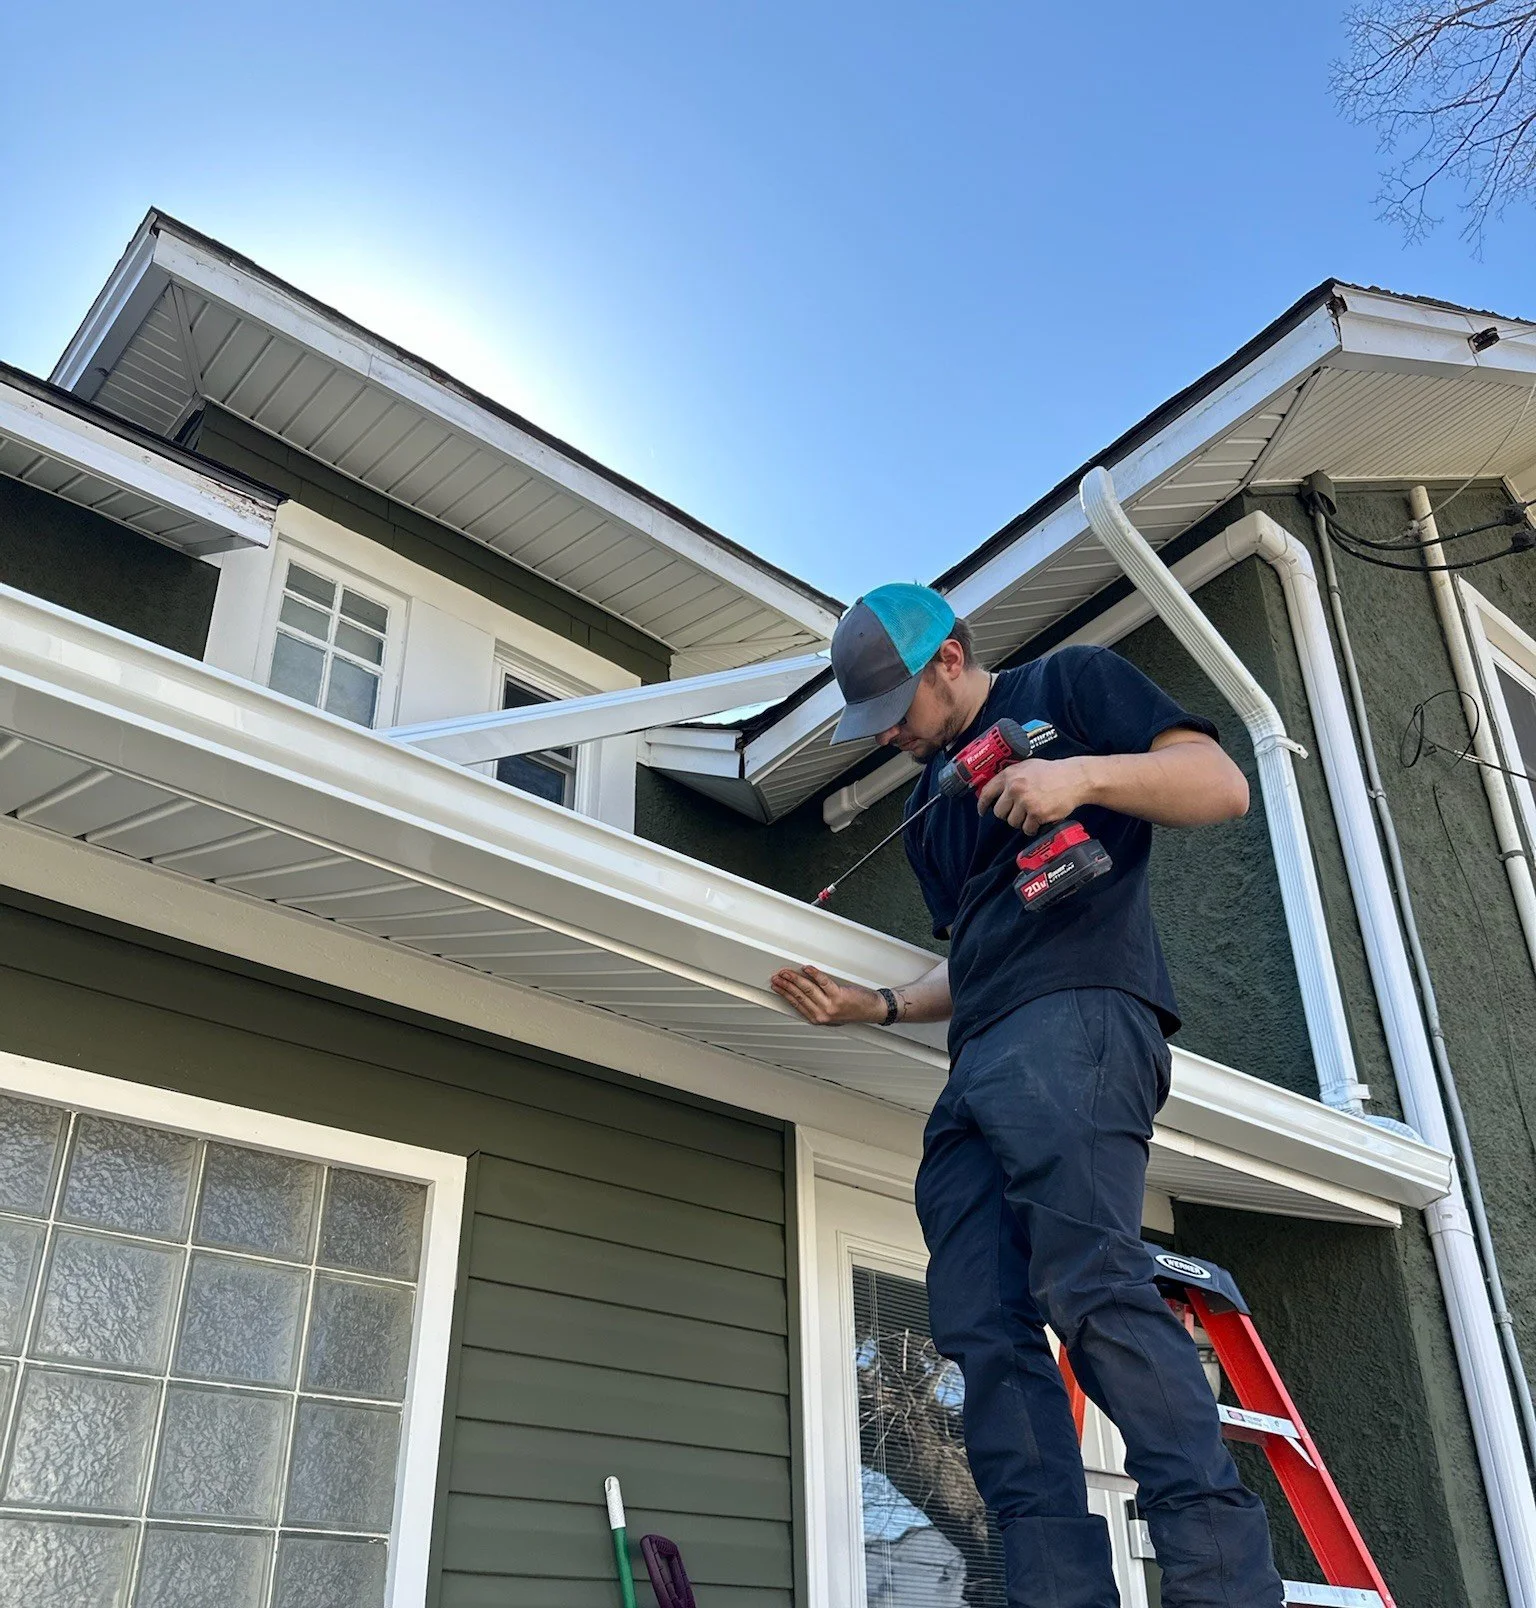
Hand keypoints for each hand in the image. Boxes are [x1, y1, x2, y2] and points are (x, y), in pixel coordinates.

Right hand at [769, 964, 884, 1026]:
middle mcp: (823, 1013)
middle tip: (776, 977)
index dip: (784, 993)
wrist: (872, 1010)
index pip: (796, 1003)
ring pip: (807, 989)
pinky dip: (813, 973)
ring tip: (786, 972)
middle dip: (785, 985)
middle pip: (798, 995)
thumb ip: (817, 1006)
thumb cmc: (854, 1010)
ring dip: (794, 979)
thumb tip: (800, 992)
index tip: (776, 985)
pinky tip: (806, 968)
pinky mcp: (839, 995)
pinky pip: (822, 981)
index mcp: (818, 1018)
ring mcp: (830, 1005)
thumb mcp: (832, 1014)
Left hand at [975, 756, 1092, 835]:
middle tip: (1019, 811)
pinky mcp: (1037, 814)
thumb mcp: (1027, 767)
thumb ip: (1010, 777)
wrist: (1074, 778)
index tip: (982, 811)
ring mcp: (1026, 802)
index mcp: (1010, 775)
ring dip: (1021, 822)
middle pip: (999, 812)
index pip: (987, 792)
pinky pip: (1027, 828)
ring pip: (1012, 822)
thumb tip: (994, 790)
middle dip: (1008, 814)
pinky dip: (1032, 828)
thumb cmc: (1051, 772)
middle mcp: (1015, 788)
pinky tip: (1039, 820)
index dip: (982, 804)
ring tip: (1032, 813)